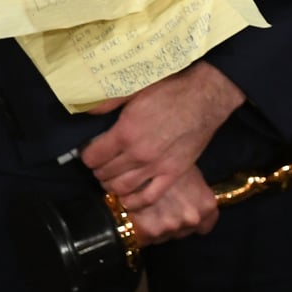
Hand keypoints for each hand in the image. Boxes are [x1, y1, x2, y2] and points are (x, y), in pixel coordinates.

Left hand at [81, 61, 245, 211]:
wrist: (206, 97)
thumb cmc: (171, 91)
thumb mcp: (135, 90)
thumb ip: (108, 102)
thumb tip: (86, 111)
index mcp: (125, 133)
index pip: (91, 157)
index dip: (88, 154)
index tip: (92, 151)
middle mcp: (138, 154)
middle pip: (104, 174)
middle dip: (99, 169)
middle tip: (103, 163)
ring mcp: (156, 166)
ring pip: (121, 188)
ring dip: (111, 185)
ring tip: (113, 177)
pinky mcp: (174, 173)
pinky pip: (148, 197)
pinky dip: (134, 202)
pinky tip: (129, 197)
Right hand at [125, 164, 219, 244]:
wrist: (140, 163)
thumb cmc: (167, 163)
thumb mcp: (191, 175)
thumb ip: (195, 195)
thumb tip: (190, 202)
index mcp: (206, 205)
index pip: (205, 226)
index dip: (194, 222)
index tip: (184, 216)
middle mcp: (193, 218)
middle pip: (182, 232)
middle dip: (172, 224)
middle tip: (160, 208)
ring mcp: (171, 226)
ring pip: (163, 236)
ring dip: (156, 227)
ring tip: (147, 208)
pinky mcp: (149, 232)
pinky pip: (145, 239)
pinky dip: (140, 231)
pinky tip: (137, 214)